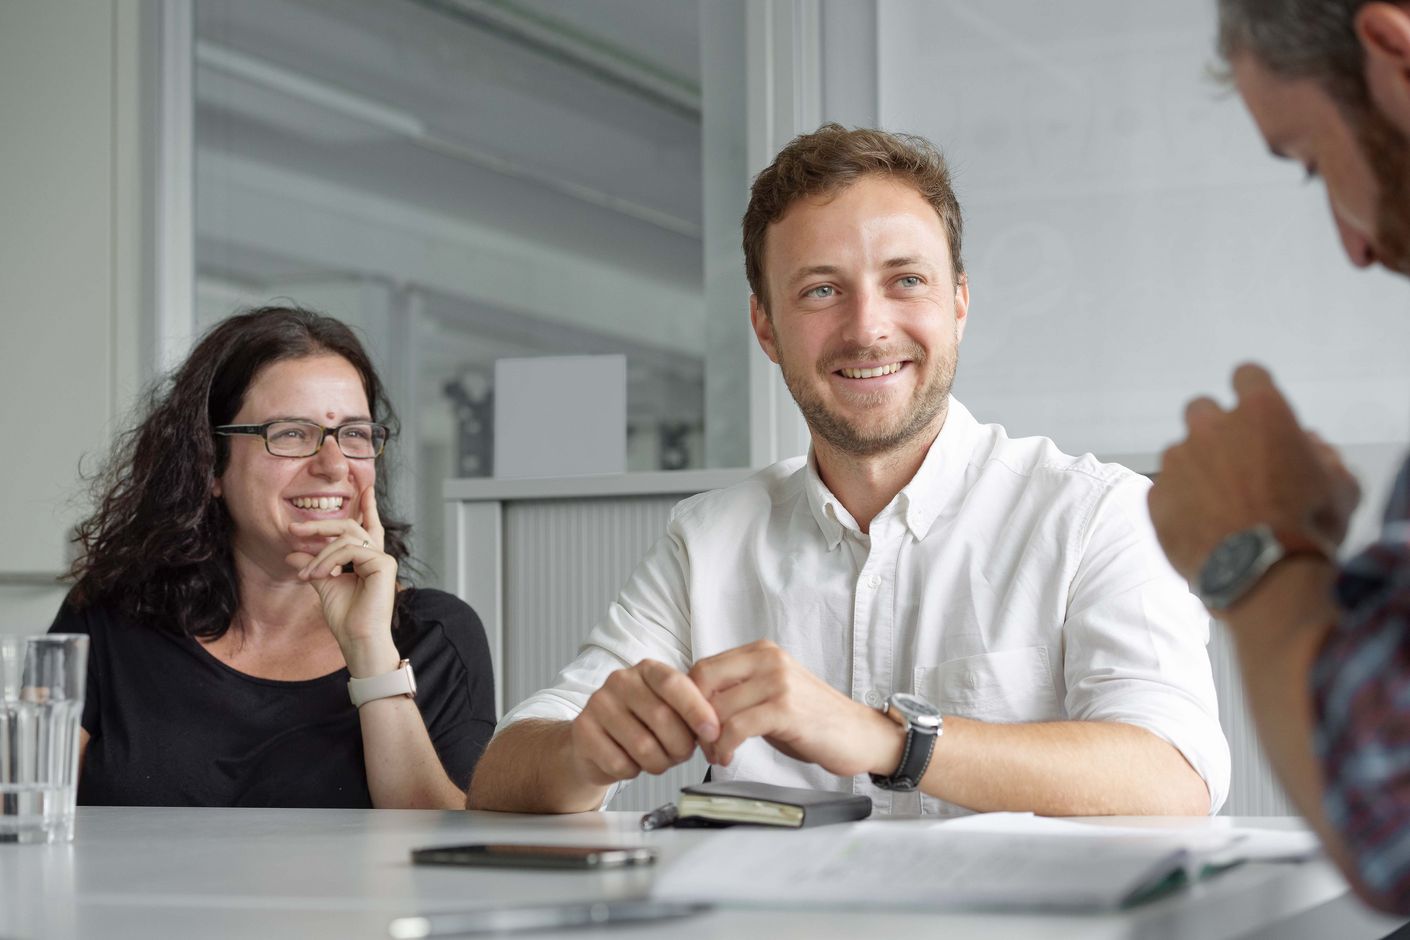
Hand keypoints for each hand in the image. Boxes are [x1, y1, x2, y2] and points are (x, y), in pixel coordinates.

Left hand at [286, 483, 398, 674]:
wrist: (357, 639)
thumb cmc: (346, 617)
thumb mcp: (323, 584)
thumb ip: (313, 566)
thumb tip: (292, 553)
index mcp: (368, 559)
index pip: (368, 526)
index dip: (368, 506)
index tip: (366, 486)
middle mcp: (378, 556)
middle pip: (349, 527)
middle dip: (320, 525)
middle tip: (294, 528)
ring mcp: (383, 559)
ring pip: (346, 537)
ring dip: (320, 553)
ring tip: (306, 574)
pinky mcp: (383, 564)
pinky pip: (350, 550)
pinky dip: (329, 560)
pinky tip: (318, 575)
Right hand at [569, 659, 719, 786]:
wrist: (593, 742)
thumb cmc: (641, 726)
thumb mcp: (669, 711)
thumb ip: (691, 715)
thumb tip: (716, 732)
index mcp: (647, 670)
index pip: (675, 684)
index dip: (697, 710)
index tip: (713, 733)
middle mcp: (620, 681)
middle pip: (662, 717)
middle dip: (680, 746)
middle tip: (681, 754)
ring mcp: (598, 704)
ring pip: (643, 746)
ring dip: (659, 763)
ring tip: (657, 760)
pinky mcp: (583, 731)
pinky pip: (621, 764)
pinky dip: (633, 772)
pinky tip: (630, 763)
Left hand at [689, 640, 899, 776]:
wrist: (860, 734)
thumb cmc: (813, 718)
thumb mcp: (771, 694)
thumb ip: (738, 692)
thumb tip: (695, 706)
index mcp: (762, 652)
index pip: (703, 667)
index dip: (689, 700)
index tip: (692, 724)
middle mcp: (769, 660)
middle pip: (703, 682)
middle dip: (693, 717)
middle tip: (699, 741)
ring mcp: (778, 682)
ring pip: (718, 707)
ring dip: (709, 738)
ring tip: (716, 754)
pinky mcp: (785, 709)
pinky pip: (737, 727)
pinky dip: (724, 746)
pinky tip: (728, 757)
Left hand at [1149, 363, 1360, 582]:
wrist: (1262, 578)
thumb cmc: (1310, 528)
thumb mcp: (1340, 487)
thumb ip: (1322, 455)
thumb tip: (1306, 444)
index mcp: (1260, 412)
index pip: (1247, 376)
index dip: (1252, 393)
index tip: (1254, 414)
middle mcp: (1211, 427)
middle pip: (1202, 410)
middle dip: (1216, 430)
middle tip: (1234, 463)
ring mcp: (1177, 461)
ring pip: (1181, 453)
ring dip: (1196, 469)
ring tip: (1218, 507)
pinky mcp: (1155, 495)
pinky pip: (1165, 490)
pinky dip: (1179, 502)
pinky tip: (1200, 528)